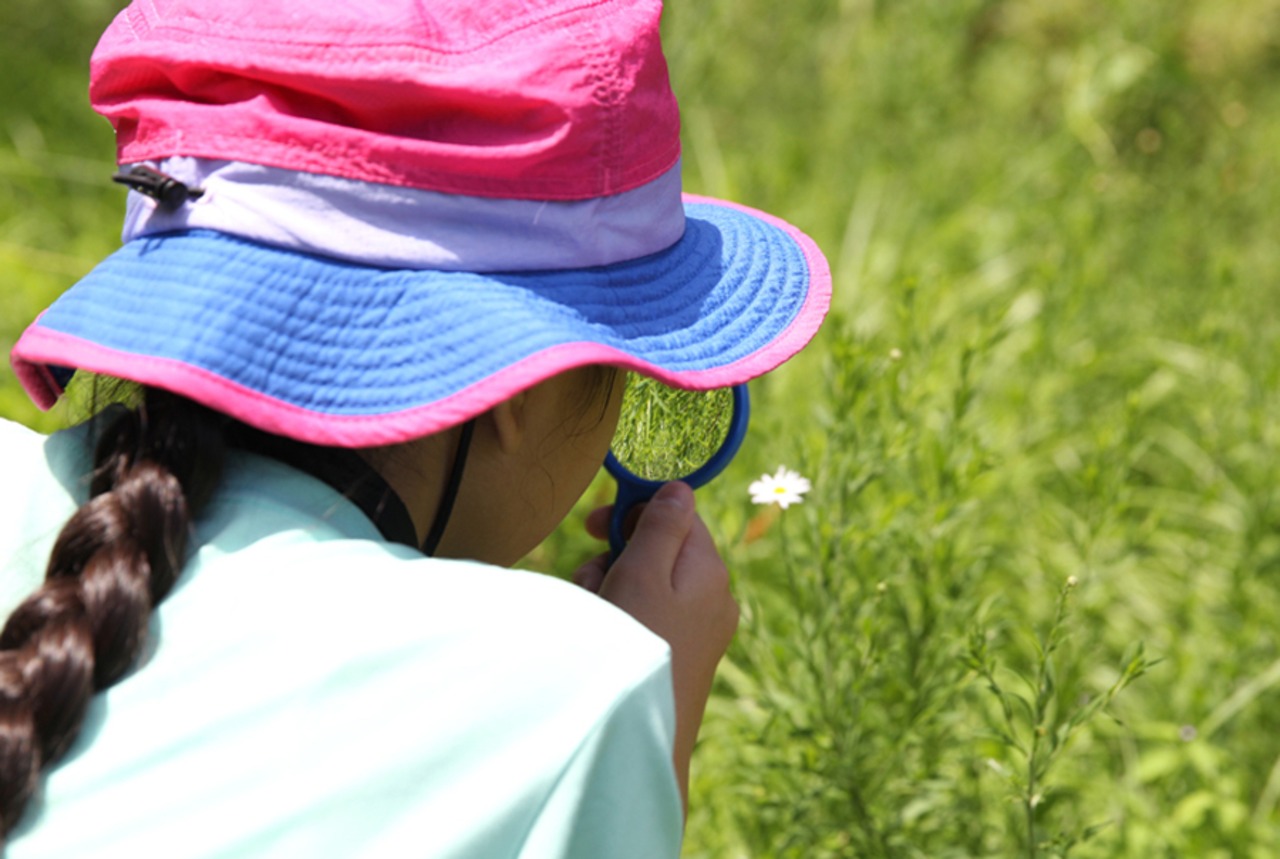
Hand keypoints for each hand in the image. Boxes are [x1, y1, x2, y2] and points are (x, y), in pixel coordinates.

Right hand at [573, 482, 738, 812]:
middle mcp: (713, 597)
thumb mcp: (643, 572)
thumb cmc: (637, 645)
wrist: (641, 733)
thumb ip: (661, 526)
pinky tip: (603, 634)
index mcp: (710, 570)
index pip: (678, 515)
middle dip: (617, 555)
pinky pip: (650, 616)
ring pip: (649, 584)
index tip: (593, 524)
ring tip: (594, 613)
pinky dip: (622, 615)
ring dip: (613, 586)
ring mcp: (700, 630)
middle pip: (659, 550)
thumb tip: (680, 489)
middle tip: (590, 577)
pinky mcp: (682, 657)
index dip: (635, 511)